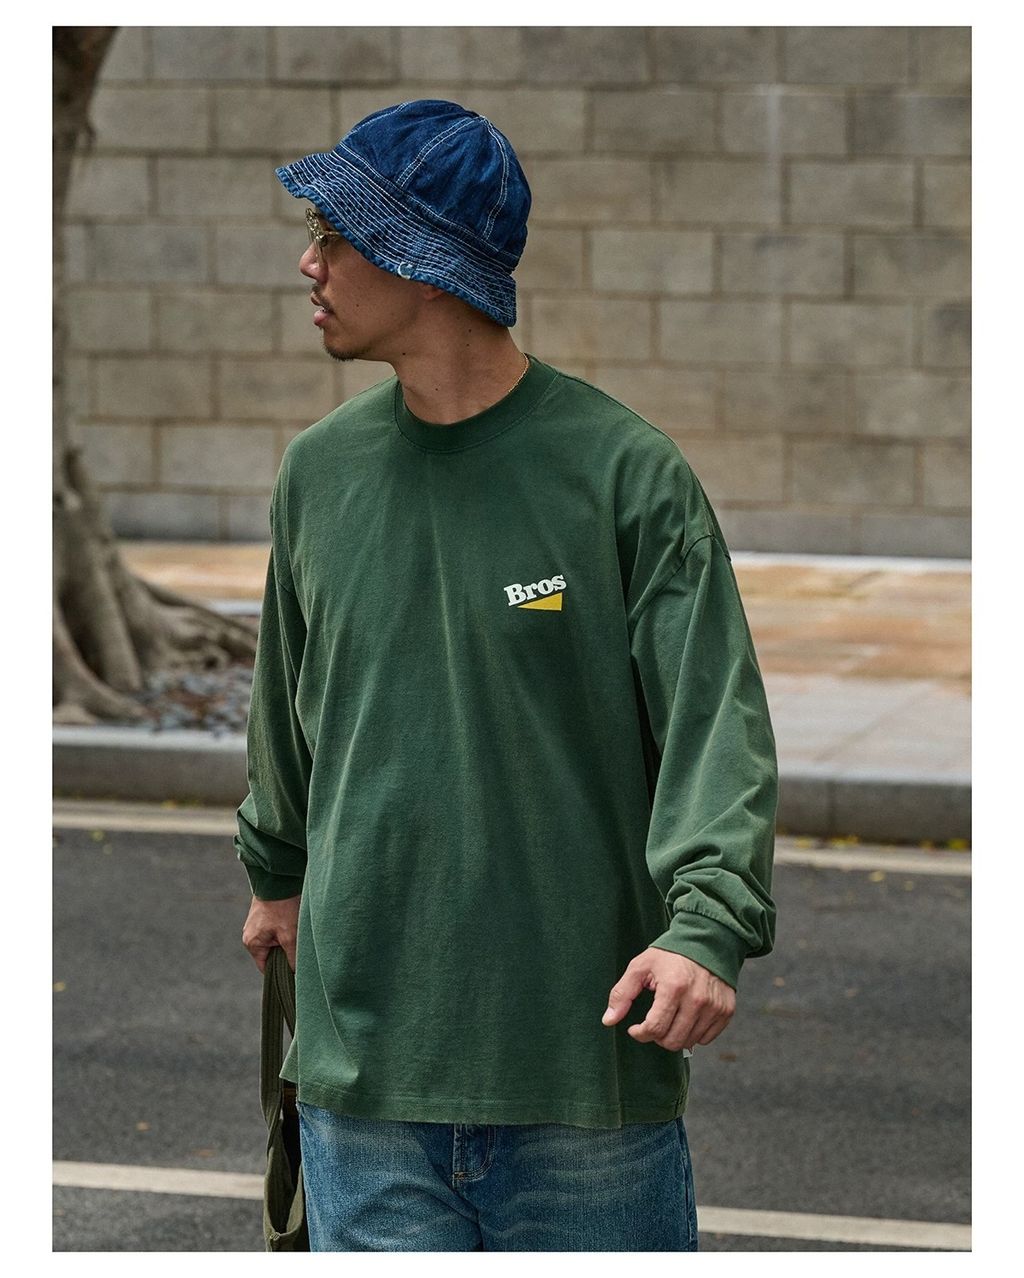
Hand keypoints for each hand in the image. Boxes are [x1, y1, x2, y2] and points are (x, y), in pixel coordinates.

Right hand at [241, 894, 300, 972]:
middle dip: (285, 953)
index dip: (280, 971)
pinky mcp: (264, 915)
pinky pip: (275, 930)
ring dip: (287, 940)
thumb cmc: (283, 908)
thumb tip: (296, 973)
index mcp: (252, 943)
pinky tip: (295, 924)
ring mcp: (256, 924)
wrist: (279, 878)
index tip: (296, 972)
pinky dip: (285, 929)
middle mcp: (250, 934)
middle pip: (271, 954)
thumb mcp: (290, 935)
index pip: (265, 968)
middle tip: (299, 950)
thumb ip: (292, 957)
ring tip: (298, 934)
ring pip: (275, 941)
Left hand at [601, 948, 735, 1050]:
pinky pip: (706, 1039)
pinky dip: (693, 1034)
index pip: (655, 1028)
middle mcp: (697, 999)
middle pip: (672, 1041)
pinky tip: (686, 1017)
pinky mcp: (726, 1011)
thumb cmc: (670, 954)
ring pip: (689, 1042)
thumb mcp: (641, 966)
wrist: (706, 941)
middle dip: (657, 1036)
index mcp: (674, 987)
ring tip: (670, 1017)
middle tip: (654, 1022)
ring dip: (675, 1035)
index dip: (640, 1033)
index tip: (636, 1028)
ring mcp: (714, 1006)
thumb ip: (622, 993)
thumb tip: (608, 1020)